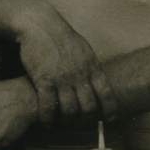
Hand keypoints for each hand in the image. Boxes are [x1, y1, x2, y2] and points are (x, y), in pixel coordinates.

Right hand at [16, 3, 116, 124]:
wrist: (40, 24)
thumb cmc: (60, 36)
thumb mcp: (83, 49)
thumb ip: (91, 67)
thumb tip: (96, 80)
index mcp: (92, 67)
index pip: (106, 94)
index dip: (109, 110)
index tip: (109, 119)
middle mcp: (80, 75)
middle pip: (89, 107)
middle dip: (85, 119)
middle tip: (79, 124)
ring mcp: (62, 79)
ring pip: (70, 110)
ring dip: (66, 121)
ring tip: (62, 124)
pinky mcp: (44, 80)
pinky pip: (48, 106)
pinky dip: (48, 118)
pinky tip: (47, 122)